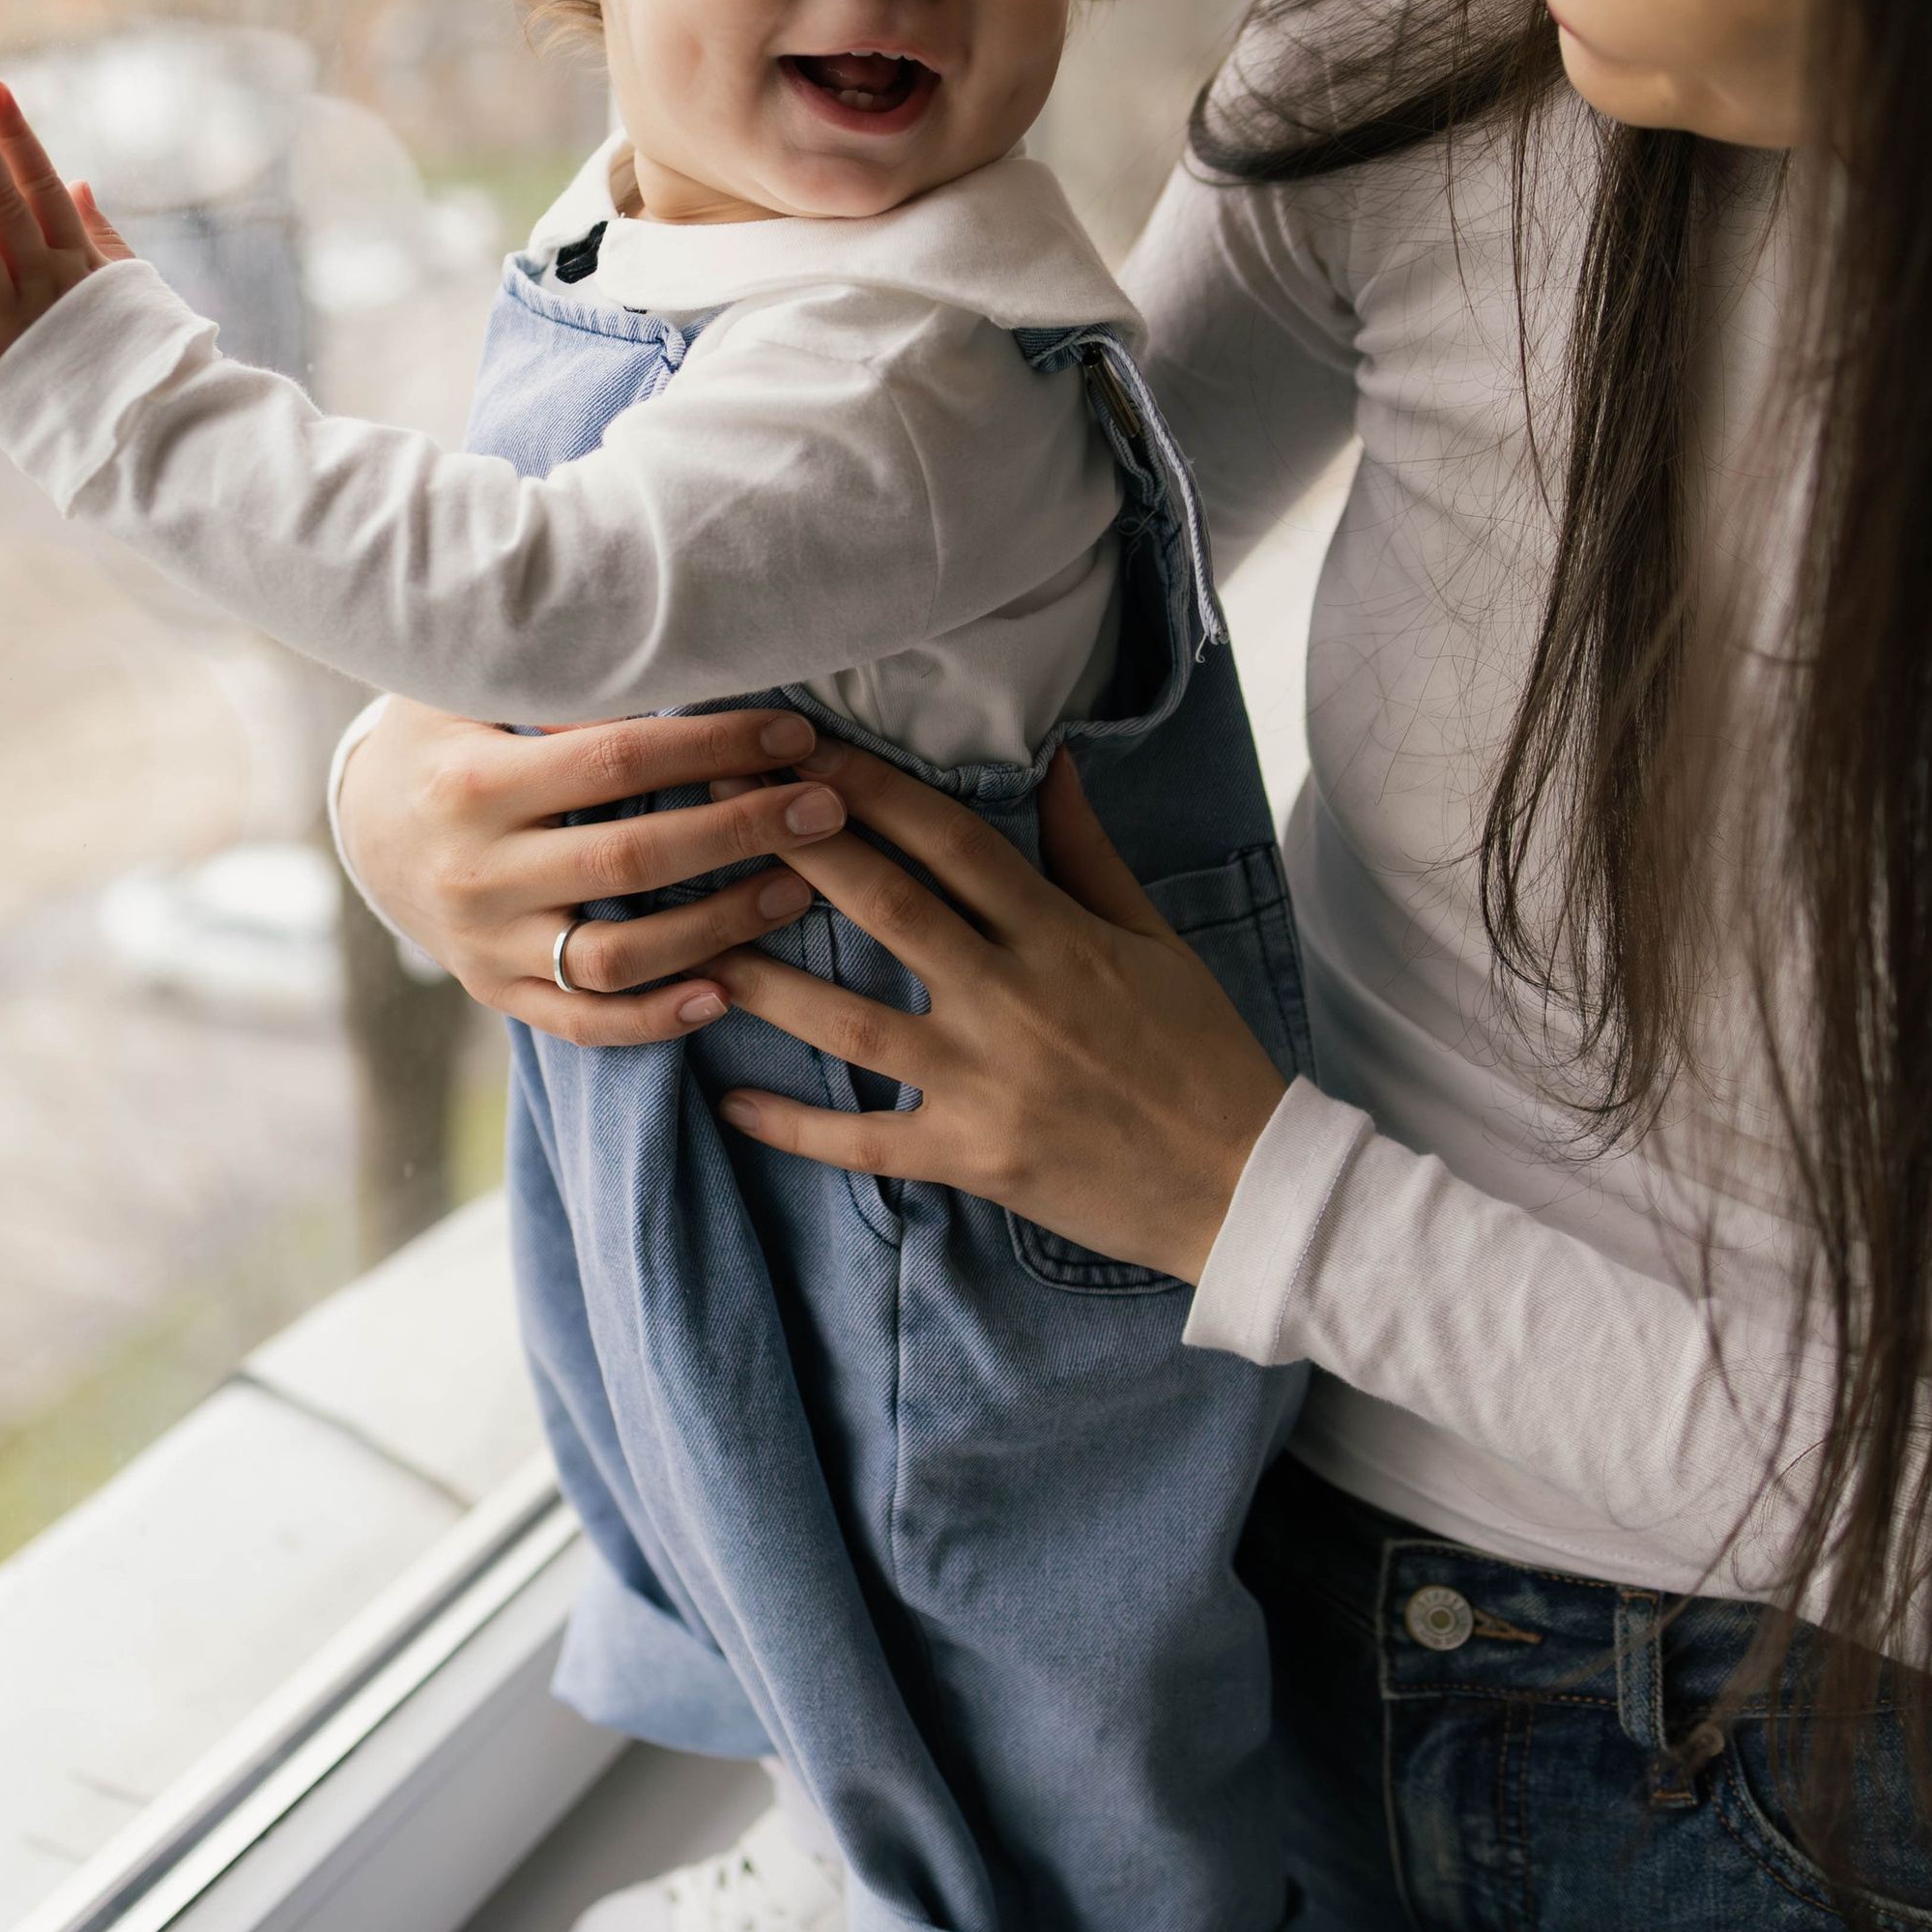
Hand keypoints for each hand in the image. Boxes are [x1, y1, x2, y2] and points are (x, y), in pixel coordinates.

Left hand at [0, 77, 135, 394]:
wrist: (160, 444)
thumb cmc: (142, 366)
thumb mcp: (131, 292)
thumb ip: (98, 236)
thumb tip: (77, 180)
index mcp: (77, 265)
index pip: (42, 188)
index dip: (14, 138)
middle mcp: (45, 285)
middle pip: (2, 205)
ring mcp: (16, 325)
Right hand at [335, 698, 852, 1048]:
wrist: (361, 828)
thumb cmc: (445, 738)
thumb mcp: (475, 690)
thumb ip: (560, 685)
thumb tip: (679, 655)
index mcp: (473, 782)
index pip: (617, 760)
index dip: (712, 746)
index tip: (792, 734)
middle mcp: (475, 872)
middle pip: (632, 858)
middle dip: (742, 831)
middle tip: (824, 809)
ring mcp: (484, 944)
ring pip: (620, 955)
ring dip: (721, 927)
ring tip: (799, 891)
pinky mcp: (496, 992)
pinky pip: (585, 1021)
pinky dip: (657, 1017)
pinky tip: (728, 993)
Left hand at [714, 744, 1285, 1283]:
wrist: (1243, 1183)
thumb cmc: (1201, 1052)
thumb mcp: (1155, 938)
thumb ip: (1089, 853)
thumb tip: (1055, 763)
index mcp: (1057, 933)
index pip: (947, 837)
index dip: (866, 785)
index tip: (797, 748)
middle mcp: (1011, 996)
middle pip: (883, 903)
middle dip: (791, 846)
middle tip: (715, 805)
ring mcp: (985, 1080)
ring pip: (849, 1020)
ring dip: (763, 979)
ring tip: (688, 943)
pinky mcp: (971, 1157)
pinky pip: (864, 1140)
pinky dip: (793, 1126)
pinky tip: (729, 1101)